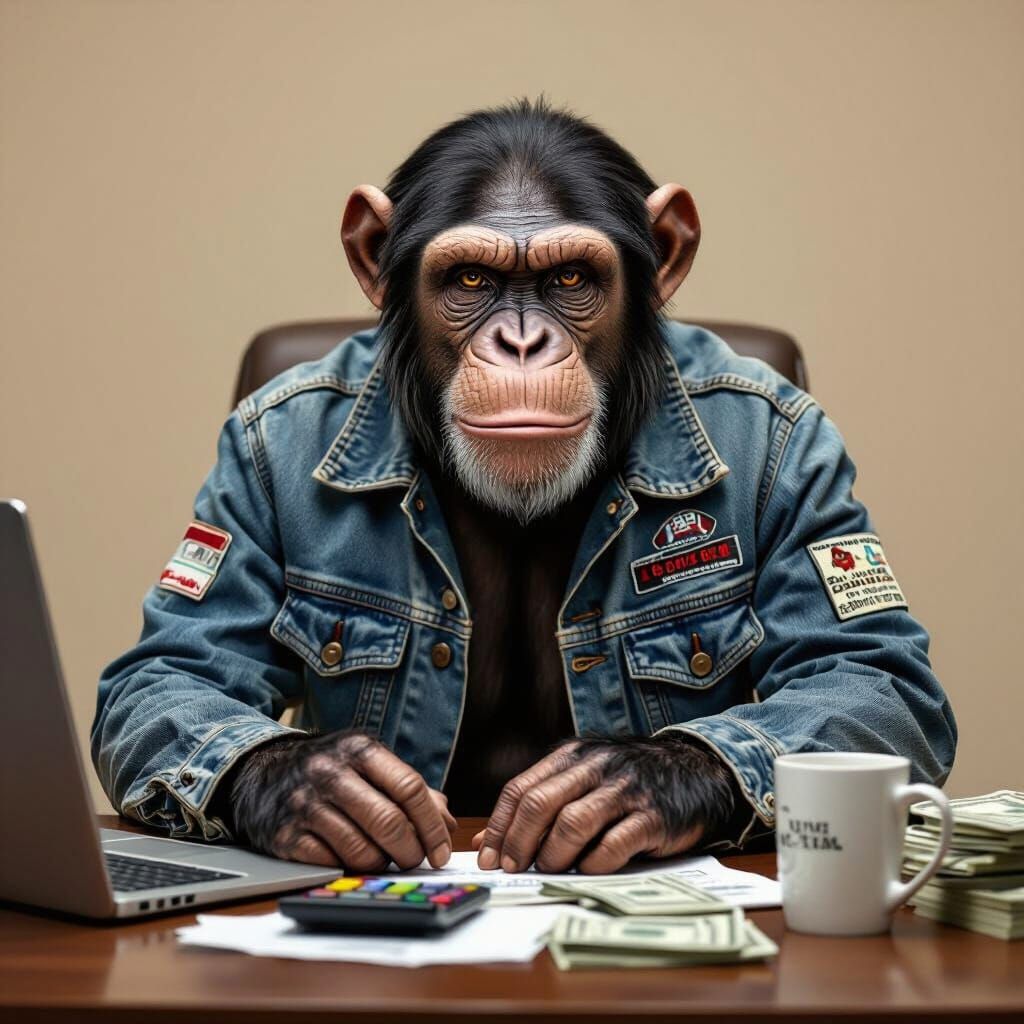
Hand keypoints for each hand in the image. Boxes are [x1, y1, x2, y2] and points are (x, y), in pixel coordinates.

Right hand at [229, 730, 455, 870]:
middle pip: (389, 821)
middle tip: (416, 861)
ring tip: (384, 859)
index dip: (432, 825)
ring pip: (362, 848)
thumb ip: (408, 789)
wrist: (259, 772)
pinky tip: (353, 860)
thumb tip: (447, 822)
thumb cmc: (327, 769)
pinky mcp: (284, 835)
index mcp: (359, 750)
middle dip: (411, 850)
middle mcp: (330, 772)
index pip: (409, 788)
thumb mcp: (366, 764)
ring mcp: (304, 804)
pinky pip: (331, 863)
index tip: (442, 851)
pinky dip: (349, 868)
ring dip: (382, 863)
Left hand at [473, 734, 734, 873]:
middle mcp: (595, 767)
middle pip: (540, 804)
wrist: (698, 772)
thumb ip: (539, 803)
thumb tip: (486, 843)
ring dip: (554, 855)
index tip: (490, 860)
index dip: (500, 827)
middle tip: (513, 871)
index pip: (520, 789)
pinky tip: (589, 870)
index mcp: (572, 756)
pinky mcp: (652, 817)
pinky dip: (594, 864)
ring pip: (572, 822)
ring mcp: (625, 790)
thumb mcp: (584, 781)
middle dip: (519, 843)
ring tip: (551, 870)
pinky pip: (613, 845)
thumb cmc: (630, 783)